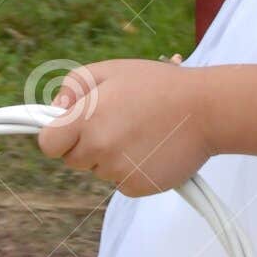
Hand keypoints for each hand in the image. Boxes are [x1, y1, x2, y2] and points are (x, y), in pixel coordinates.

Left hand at [36, 59, 212, 196]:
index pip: (49, 143)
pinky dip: (135, 170)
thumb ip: (74, 85)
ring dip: (113, 156)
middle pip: (74, 159)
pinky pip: (123, 182)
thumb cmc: (159, 85)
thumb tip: (56, 110)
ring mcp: (118, 170)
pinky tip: (153, 149)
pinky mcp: (138, 186)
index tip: (71, 130)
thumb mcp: (112, 70)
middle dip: (89, 144)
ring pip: (101, 170)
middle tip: (119, 123)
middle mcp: (98, 147)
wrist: (207, 110)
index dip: (58, 136)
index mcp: (86, 118)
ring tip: (142, 132)